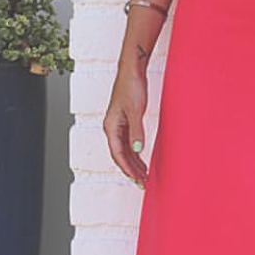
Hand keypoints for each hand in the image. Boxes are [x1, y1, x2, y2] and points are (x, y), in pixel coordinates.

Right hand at [104, 65, 148, 186]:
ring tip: (143, 177)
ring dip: (134, 164)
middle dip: (131, 170)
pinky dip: (136, 154)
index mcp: (110, 126)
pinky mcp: (126, 122)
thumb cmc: (131, 87)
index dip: (127, 168)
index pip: (117, 154)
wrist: (132, 71)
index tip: (137, 179)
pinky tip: (142, 161)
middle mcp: (112, 128)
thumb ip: (137, 131)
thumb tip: (138, 149)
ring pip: (125, 150)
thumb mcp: (136, 110)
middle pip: (120, 155)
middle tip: (143, 184)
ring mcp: (118, 126)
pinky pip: (129, 143)